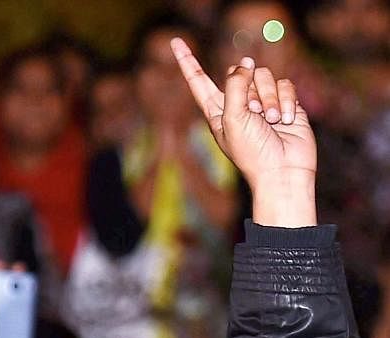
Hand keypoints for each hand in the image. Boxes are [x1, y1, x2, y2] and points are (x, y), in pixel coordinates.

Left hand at [171, 37, 315, 221]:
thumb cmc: (252, 153)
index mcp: (217, 111)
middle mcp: (238, 104)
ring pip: (264, 75)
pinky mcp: (284, 103)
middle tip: (255, 114)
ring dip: (269, 98)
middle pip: (241, 72)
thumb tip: (245, 63)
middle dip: (250, 89)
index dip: (187, 61)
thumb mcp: (233, 118)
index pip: (198, 81)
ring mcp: (261, 103)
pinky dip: (287, 102)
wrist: (283, 171)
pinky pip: (285, 85)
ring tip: (272, 122)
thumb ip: (235, 85)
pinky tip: (287, 121)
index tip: (175, 42)